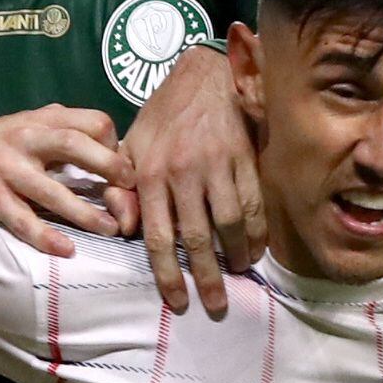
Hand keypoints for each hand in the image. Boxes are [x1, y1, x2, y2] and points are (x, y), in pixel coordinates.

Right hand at [0, 108, 127, 259]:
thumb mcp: (22, 125)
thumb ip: (58, 128)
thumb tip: (104, 137)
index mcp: (37, 120)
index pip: (90, 120)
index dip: (113, 142)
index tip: (121, 166)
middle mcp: (23, 139)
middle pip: (75, 145)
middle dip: (110, 168)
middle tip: (129, 190)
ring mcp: (5, 168)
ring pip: (53, 191)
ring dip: (86, 213)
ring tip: (111, 228)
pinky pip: (23, 220)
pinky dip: (46, 237)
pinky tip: (66, 250)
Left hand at [121, 46, 263, 317]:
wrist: (204, 76)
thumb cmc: (163, 116)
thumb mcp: (131, 147)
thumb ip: (124, 189)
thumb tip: (125, 230)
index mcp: (150, 173)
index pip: (158, 235)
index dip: (167, 274)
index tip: (177, 301)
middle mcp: (183, 173)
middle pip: (197, 238)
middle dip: (207, 278)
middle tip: (215, 306)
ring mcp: (218, 165)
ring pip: (230, 224)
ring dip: (237, 256)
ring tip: (238, 274)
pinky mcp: (245, 159)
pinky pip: (255, 204)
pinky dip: (258, 233)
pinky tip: (256, 249)